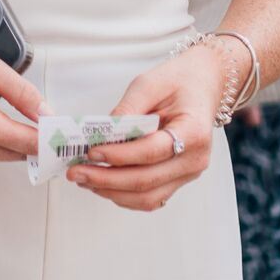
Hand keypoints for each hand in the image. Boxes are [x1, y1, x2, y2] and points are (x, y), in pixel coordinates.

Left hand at [68, 42, 227, 210]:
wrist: (203, 84)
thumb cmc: (179, 81)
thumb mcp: (149, 83)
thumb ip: (127, 109)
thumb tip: (101, 135)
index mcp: (193, 132)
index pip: (151, 152)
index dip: (118, 155)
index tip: (91, 152)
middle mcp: (194, 159)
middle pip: (146, 181)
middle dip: (106, 179)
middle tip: (76, 172)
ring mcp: (188, 173)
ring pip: (147, 197)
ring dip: (112, 192)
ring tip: (85, 179)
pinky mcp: (178, 179)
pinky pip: (151, 197)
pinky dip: (124, 196)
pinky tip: (103, 184)